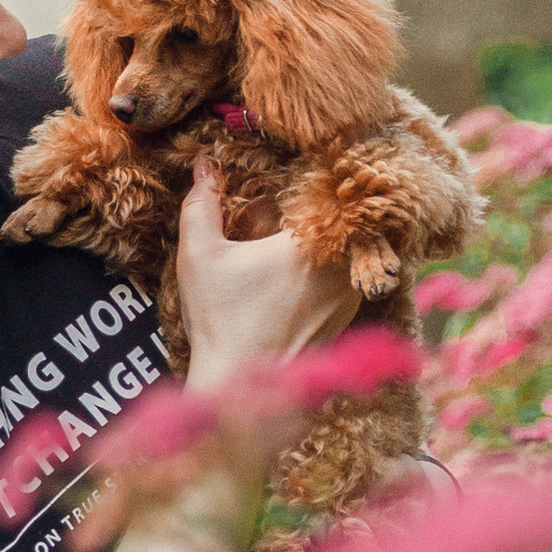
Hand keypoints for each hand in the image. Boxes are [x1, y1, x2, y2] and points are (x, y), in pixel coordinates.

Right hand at [176, 163, 357, 393]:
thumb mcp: (199, 256)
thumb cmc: (220, 319)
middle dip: (327, 206)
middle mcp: (341, 266)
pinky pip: (350, 276)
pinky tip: (305, 270)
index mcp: (310, 244)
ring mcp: (350, 294)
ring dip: (334, 237)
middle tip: (302, 197)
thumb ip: (201, 204)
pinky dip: (334, 266)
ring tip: (303, 229)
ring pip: (352, 248)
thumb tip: (204, 166)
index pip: (330, 192)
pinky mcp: (348, 317)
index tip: (303, 170)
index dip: (319, 176)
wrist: (241, 384)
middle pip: (346, 219)